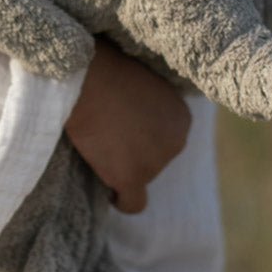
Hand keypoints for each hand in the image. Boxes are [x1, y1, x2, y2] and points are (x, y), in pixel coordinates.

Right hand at [65, 39, 190, 213]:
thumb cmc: (108, 69)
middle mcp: (177, 141)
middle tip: (106, 135)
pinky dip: (121, 200)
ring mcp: (156, 162)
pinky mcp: (132, 177)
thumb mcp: (142, 82)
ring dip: (120, 167)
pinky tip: (110, 194)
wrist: (89, 78)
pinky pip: (132, 203)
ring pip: (139, 177)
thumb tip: (137, 117)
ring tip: (98, 144)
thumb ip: (149, 105)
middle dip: (133, 152)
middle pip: (155, 160)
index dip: (141, 135)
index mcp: (182, 117)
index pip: (165, 139)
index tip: (120, 127)